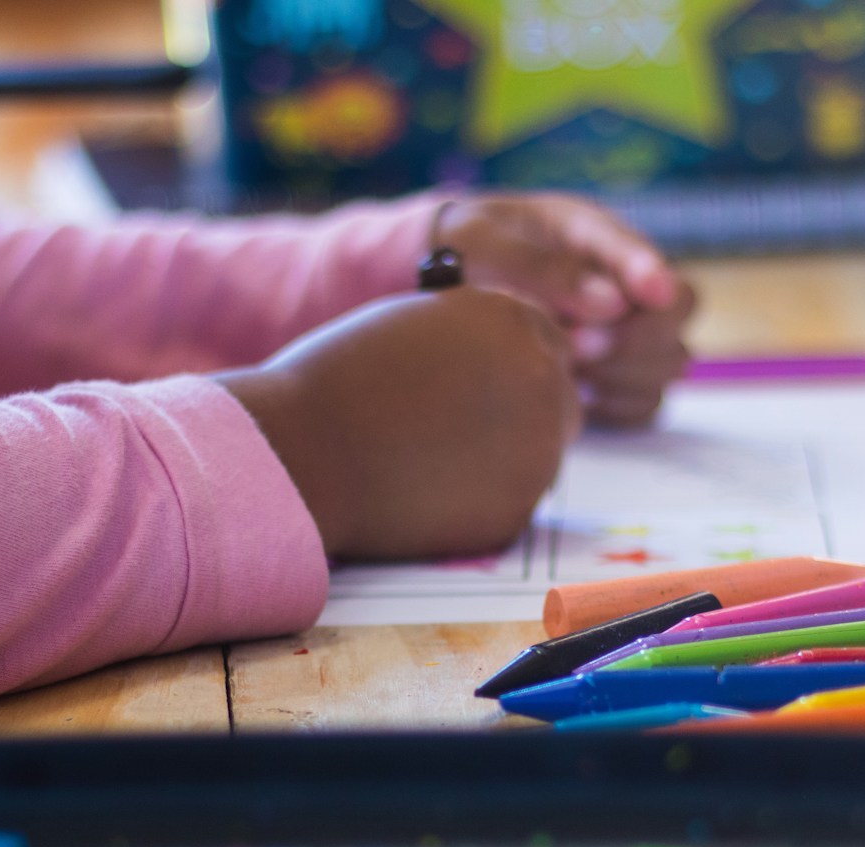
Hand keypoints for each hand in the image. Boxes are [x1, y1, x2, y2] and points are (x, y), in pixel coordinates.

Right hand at [215, 288, 580, 560]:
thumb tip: (501, 361)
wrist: (304, 451)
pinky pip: (515, 500)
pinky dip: (483, 500)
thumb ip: (471, 337)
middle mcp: (541, 377)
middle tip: (468, 427)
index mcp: (512, 319)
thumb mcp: (417, 324)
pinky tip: (430, 490)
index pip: (546, 338)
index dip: (514, 363)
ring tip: (434, 456)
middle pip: (560, 395)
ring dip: (506, 454)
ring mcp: (538, 448)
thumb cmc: (337, 379)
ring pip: (543, 451)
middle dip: (524, 409)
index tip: (489, 381)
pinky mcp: (518, 509)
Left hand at [438, 193, 694, 426]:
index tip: (653, 294)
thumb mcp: (483, 242)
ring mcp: (627, 330)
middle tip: (577, 346)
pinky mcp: (618, 376)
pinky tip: (577, 394)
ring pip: (671, 361)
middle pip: (680, 309)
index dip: (652, 275)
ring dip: (626, 373)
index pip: (642, 253)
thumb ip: (540, 267)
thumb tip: (610, 304)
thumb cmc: (465, 248)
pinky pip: (647, 403)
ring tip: (567, 367)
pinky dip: (620, 406)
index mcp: (592, 233)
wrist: (445, 279)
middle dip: (637, 335)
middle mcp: (623, 281)